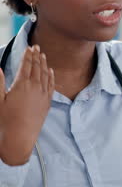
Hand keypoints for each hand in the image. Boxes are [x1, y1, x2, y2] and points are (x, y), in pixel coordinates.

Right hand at [0, 45, 53, 164]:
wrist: (19, 139)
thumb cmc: (5, 121)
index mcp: (22, 85)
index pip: (27, 65)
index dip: (28, 55)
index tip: (29, 47)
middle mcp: (35, 88)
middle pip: (37, 67)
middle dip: (37, 56)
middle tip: (36, 47)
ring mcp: (43, 96)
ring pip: (45, 75)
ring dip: (44, 64)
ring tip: (43, 56)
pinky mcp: (47, 104)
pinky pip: (51, 86)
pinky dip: (51, 77)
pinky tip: (50, 72)